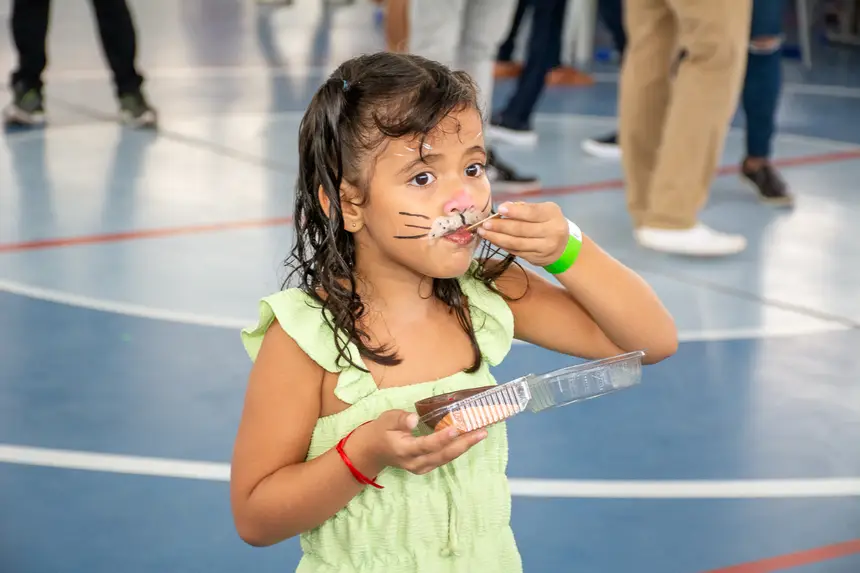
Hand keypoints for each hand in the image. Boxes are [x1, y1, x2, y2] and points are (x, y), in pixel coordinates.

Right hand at [350, 410, 487, 475]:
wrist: (374, 451)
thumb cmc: (381, 431)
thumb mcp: (386, 419)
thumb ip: (400, 420)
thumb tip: (414, 419)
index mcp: (404, 450)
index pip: (426, 445)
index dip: (442, 438)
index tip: (456, 429)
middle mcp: (415, 463)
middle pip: (443, 455)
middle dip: (464, 444)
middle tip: (481, 432)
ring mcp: (422, 467)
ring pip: (447, 458)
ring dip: (465, 446)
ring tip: (481, 434)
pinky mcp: (427, 467)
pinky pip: (445, 458)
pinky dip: (458, 449)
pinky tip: (469, 439)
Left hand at [477, 201, 569, 266]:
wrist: (563, 245)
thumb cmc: (547, 221)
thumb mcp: (542, 210)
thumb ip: (524, 208)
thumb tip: (503, 209)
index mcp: (552, 214)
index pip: (532, 212)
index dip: (515, 212)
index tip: (500, 209)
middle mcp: (552, 231)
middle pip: (521, 229)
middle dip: (501, 226)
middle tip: (485, 223)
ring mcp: (545, 247)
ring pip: (516, 243)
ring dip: (497, 238)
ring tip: (484, 232)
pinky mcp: (537, 258)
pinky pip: (516, 251)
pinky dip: (502, 245)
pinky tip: (493, 240)